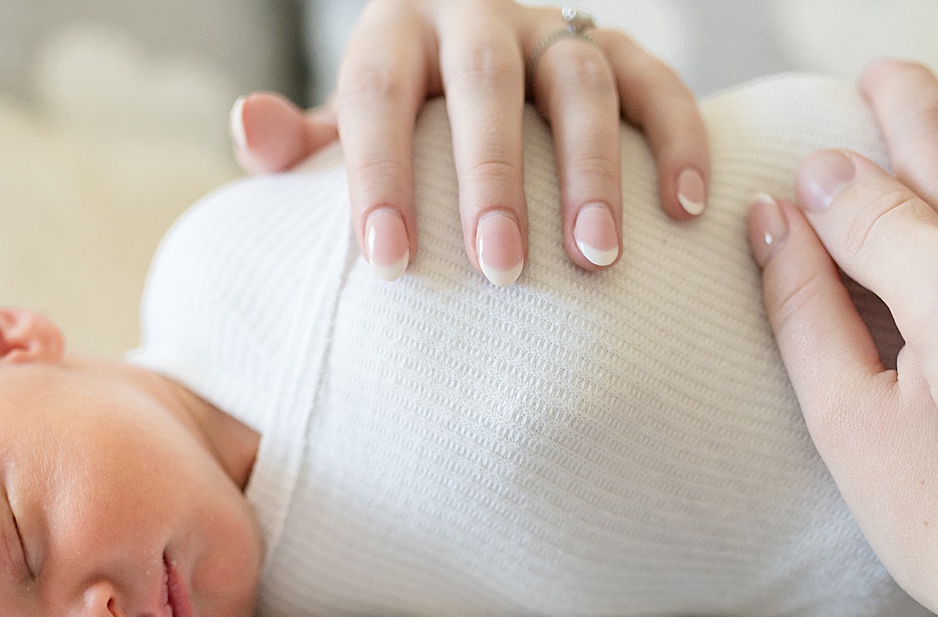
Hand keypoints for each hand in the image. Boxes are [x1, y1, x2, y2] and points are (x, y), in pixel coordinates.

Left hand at [229, 0, 709, 284]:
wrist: (464, 75)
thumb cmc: (397, 131)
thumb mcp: (341, 132)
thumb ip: (297, 142)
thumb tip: (252, 127)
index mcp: (393, 32)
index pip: (378, 94)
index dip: (380, 174)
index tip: (388, 263)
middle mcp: (476, 15)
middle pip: (486, 83)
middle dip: (493, 178)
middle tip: (500, 270)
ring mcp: (553, 29)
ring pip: (579, 81)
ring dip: (592, 170)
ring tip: (595, 258)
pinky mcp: (619, 49)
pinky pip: (659, 85)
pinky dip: (679, 141)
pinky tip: (685, 211)